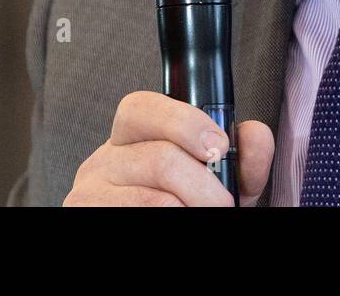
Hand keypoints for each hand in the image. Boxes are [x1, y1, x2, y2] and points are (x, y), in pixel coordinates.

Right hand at [63, 91, 274, 205]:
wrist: (159, 232)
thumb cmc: (186, 206)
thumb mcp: (216, 181)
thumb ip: (240, 159)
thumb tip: (255, 134)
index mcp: (132, 138)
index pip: (140, 107)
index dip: (185, 122)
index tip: (219, 147)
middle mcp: (104, 160)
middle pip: (159, 157)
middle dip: (204, 184)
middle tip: (223, 203)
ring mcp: (90, 192)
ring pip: (155, 198)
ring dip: (192, 209)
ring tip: (203, 215)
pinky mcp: (84, 215)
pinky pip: (139, 215)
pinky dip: (171, 220)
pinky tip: (177, 220)